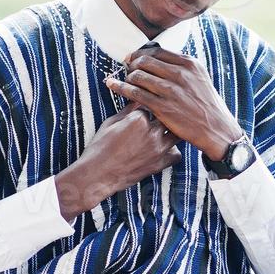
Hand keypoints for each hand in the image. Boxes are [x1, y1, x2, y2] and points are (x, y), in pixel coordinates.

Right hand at [55, 101, 181, 218]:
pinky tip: (164, 150)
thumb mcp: (111, 122)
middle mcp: (152, 132)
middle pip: (166, 118)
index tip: (145, 110)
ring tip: (163, 133)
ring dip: (170, 132)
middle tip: (157, 120)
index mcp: (138, 119)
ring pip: (175, 134)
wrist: (98, 174)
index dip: (148, 107)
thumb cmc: (100, 147)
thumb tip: (137, 99)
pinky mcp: (160, 164)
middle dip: (161, 117)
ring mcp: (158, 149)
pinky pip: (176, 154)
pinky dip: (172, 151)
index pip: (151, 105)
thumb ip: (128, 110)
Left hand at [105, 47, 242, 159]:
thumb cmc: (207, 106)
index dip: (140, 54)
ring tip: (124, 81)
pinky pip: (135, 93)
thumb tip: (160, 61)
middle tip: (127, 70)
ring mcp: (171, 90)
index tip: (133, 59)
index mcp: (190, 64)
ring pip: (138, 75)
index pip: (157, 52)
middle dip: (132, 64)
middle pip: (145, 61)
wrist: (217, 129)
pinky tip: (113, 86)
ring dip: (127, 77)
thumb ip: (182, 69)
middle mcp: (180, 74)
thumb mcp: (200, 80)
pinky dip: (121, 88)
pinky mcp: (163, 107)